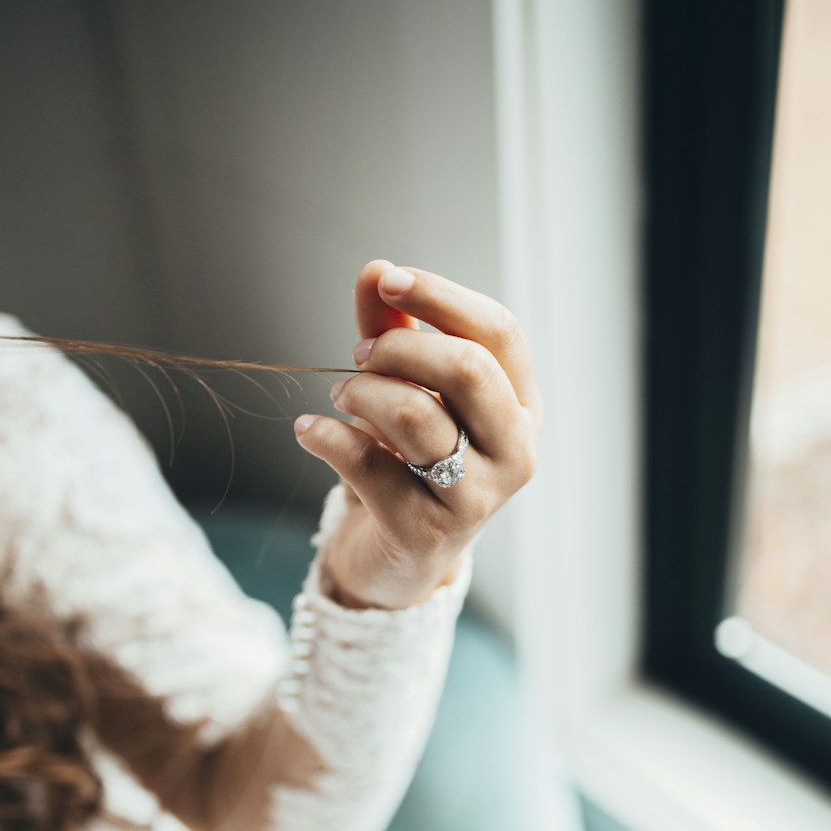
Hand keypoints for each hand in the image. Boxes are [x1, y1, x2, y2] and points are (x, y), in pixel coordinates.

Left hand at [293, 260, 542, 609]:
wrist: (395, 559)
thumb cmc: (408, 462)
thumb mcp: (405, 388)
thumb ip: (393, 330)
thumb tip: (374, 271)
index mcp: (521, 407)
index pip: (498, 332)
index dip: (439, 296)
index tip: (386, 281)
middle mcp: (514, 452)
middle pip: (468, 368)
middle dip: (399, 348)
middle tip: (358, 357)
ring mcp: (476, 499)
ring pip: (417, 415)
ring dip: (361, 393)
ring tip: (338, 398)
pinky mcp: (425, 533)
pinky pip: (367, 464)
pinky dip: (325, 436)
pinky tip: (309, 431)